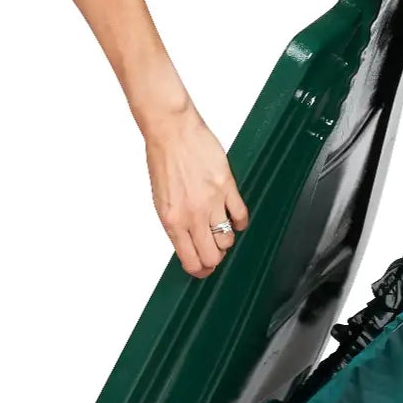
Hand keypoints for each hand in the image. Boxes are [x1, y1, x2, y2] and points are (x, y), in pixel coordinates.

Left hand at [144, 103, 247, 277]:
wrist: (172, 132)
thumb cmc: (163, 160)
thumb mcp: (160, 200)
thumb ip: (175, 224)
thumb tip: (187, 243)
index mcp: (172, 221)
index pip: (191, 261)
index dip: (200, 271)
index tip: (203, 270)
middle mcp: (192, 215)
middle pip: (213, 256)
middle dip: (215, 259)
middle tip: (215, 252)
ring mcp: (211, 202)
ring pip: (228, 239)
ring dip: (226, 239)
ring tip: (221, 229)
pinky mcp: (227, 187)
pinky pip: (241, 215)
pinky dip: (240, 221)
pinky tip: (234, 216)